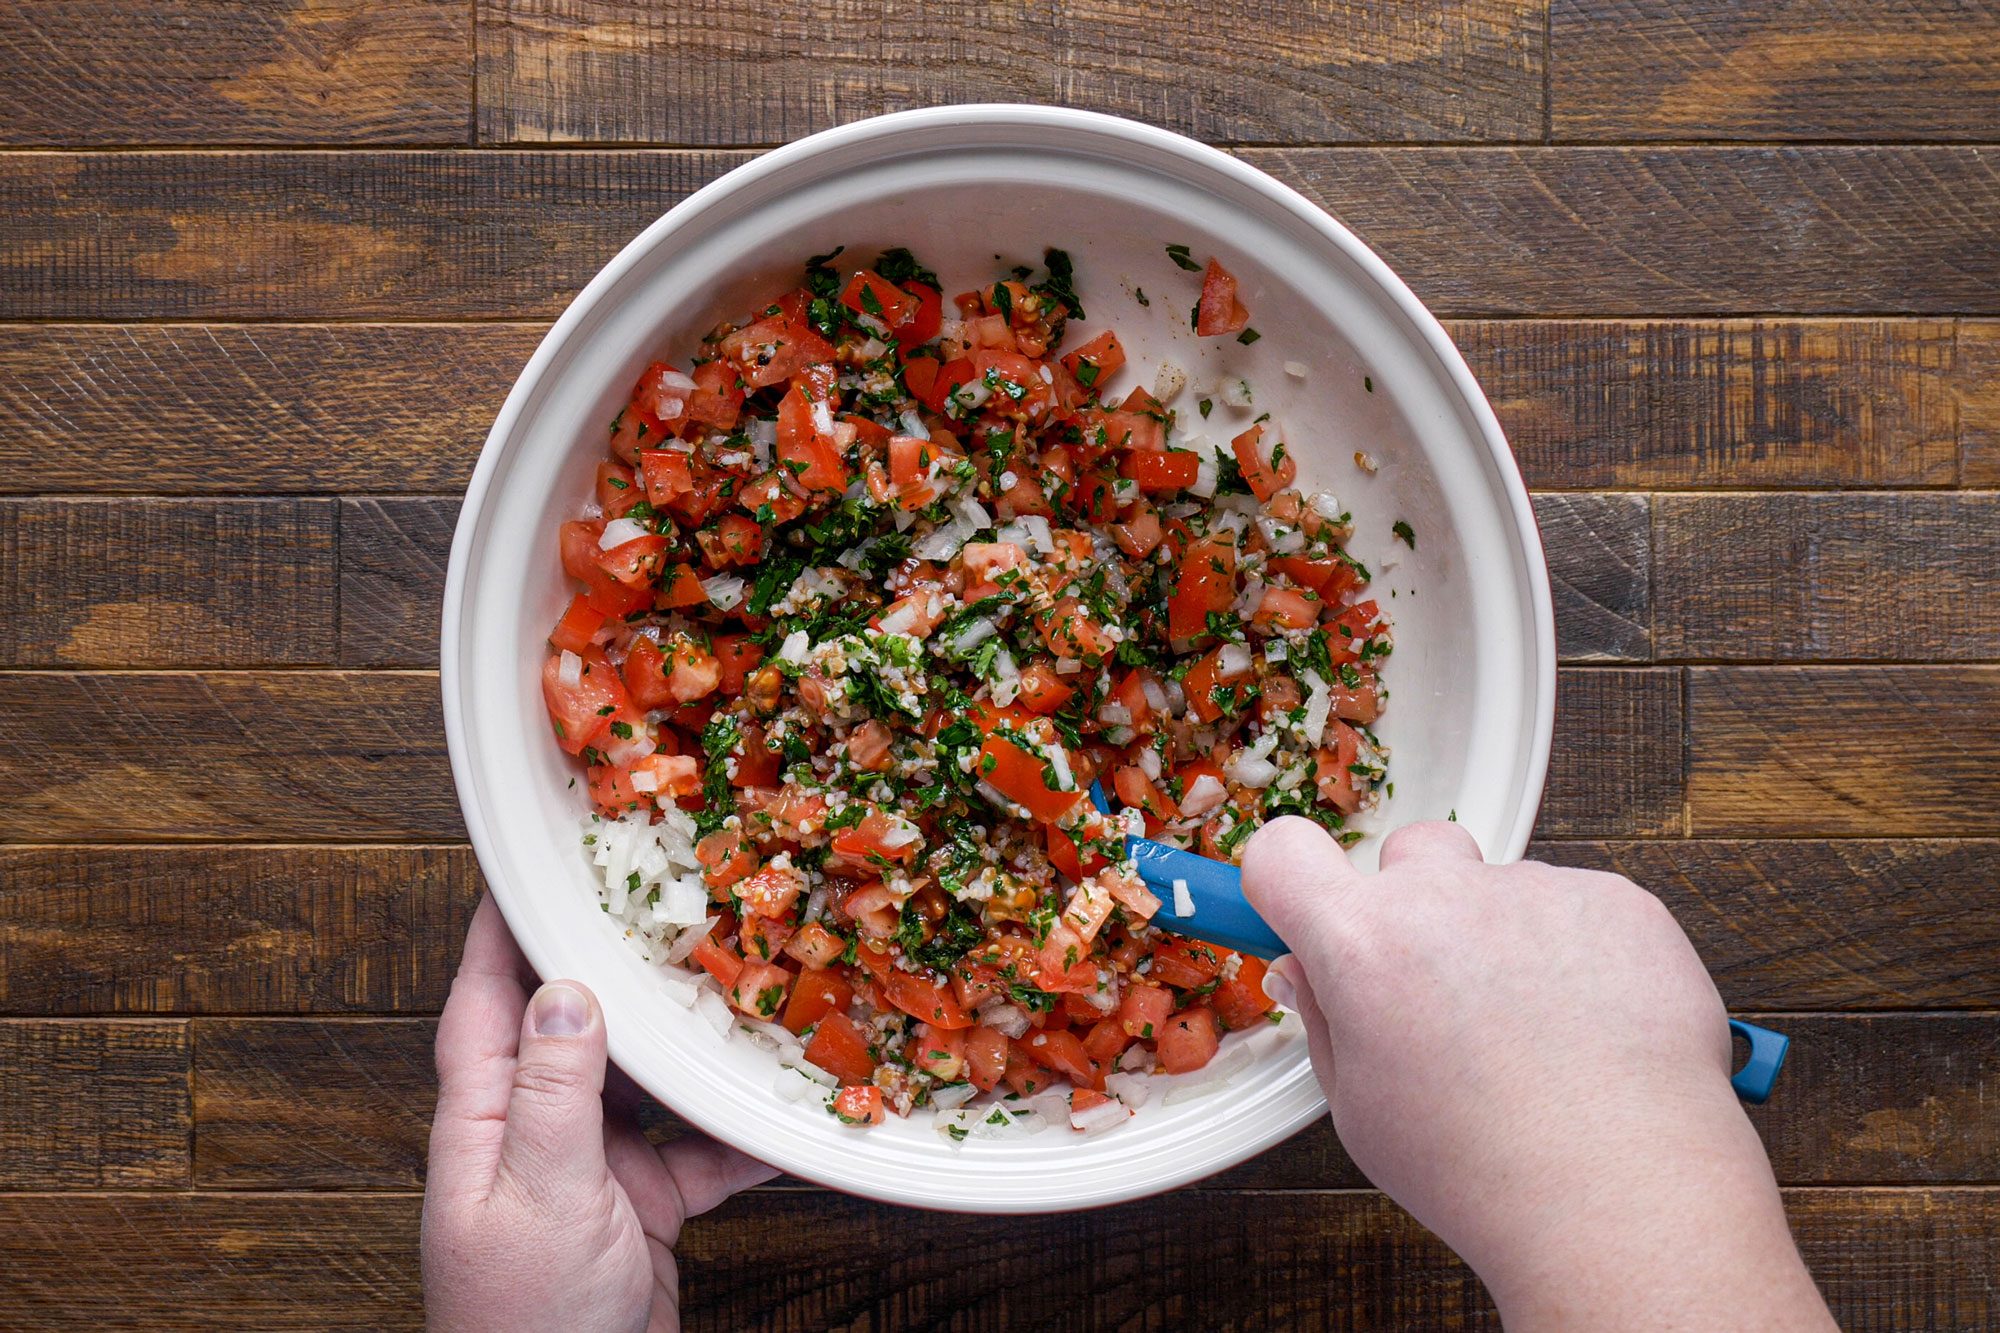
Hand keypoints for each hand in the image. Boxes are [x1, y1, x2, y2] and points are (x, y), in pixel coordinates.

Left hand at [422, 897, 776, 1331]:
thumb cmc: (524, 1327)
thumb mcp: (543, 1195)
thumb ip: (554, 1090)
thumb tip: (562, 989)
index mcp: (483, 1125)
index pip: (484, 1003)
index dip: (502, 932)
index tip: (528, 869)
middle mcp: (531, 1137)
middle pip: (574, 1030)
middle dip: (617, 972)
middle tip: (664, 911)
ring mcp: (587, 1172)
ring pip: (644, 1084)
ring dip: (688, 1049)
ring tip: (737, 995)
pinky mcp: (638, 1209)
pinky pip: (696, 1152)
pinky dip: (736, 1135)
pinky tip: (779, 1112)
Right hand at [1242, 818, 1834, 1330]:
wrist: (1624, 1195)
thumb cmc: (1488, 1172)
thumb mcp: (1362, 1113)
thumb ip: (1328, 1022)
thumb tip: (1307, 973)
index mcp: (1363, 944)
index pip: (1284, 851)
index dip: (1289, 878)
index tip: (1307, 907)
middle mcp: (1446, 896)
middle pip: (1409, 853)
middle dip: (1415, 904)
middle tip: (1440, 988)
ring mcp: (1537, 890)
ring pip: (1503, 887)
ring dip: (1505, 936)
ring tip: (1537, 1035)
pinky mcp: (1615, 901)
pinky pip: (1578, 907)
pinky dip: (1579, 952)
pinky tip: (1590, 1030)